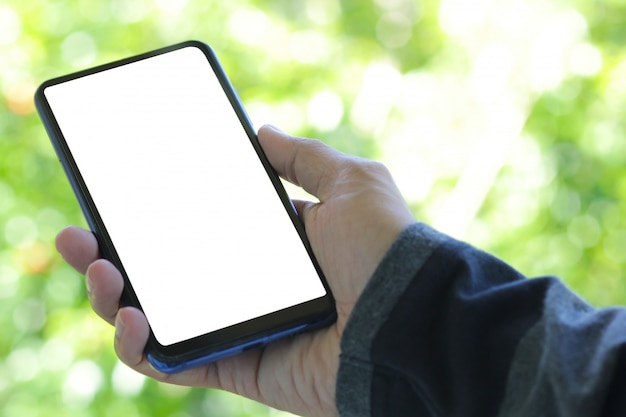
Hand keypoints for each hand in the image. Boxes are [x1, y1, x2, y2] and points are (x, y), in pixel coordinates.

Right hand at [56, 125, 414, 416]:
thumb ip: (303, 158)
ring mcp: (244, 327)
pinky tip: (128, 316)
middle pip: (169, 274)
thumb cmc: (385, 248)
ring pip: (162, 319)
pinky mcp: (242, 367)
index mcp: (273, 245)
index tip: (121, 202)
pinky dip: (142, 346)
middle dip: (116, 257)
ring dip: (114, 298)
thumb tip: (260, 133)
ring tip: (98, 269)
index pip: (200, 231)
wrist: (410, 317)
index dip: (158, 218)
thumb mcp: (350, 182)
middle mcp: (253, 286)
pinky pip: (178, 363)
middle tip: (79, 237)